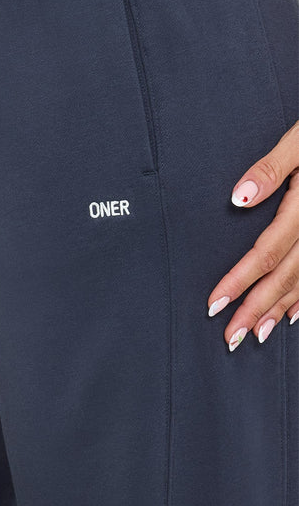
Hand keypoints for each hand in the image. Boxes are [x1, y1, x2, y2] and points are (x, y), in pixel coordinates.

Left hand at [207, 121, 298, 350]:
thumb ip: (271, 168)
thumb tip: (239, 198)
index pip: (267, 253)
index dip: (240, 282)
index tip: (215, 304)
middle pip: (286, 276)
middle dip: (257, 309)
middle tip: (231, 338)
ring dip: (281, 309)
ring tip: (258, 334)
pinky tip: (295, 314)